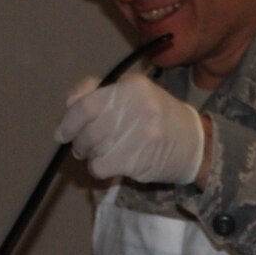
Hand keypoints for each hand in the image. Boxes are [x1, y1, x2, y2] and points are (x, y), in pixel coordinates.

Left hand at [57, 73, 205, 184]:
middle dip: (78, 142)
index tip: (62, 133)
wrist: (193, 143)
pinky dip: (98, 168)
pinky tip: (109, 165)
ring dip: (89, 154)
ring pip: (92, 148)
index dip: (68, 120)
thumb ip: (101, 93)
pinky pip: (100, 166)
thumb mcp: (135, 94)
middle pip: (86, 129)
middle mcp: (136, 107)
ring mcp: (138, 135)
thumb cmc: (158, 117)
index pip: (85, 103)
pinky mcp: (138, 160)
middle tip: (81, 147)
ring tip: (101, 153)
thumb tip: (69, 103)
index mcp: (132, 86)